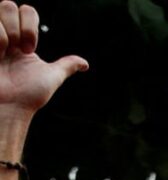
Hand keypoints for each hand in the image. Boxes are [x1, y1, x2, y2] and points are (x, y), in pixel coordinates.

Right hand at [0, 3, 87, 118]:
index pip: (26, 10)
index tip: (30, 50)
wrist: (11, 106)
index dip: (30, 26)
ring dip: (4, 35)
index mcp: (20, 39)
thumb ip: (66, 66)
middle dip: (18, 29)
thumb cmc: (29, 95)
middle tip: (18, 51)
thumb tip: (85, 64)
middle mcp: (4, 34)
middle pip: (9, 5)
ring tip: (3, 55)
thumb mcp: (51, 77)